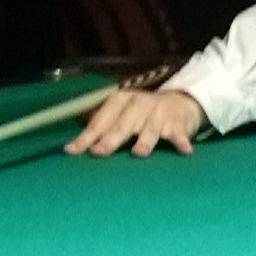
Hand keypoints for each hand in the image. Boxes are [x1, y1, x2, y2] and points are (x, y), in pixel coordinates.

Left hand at [66, 90, 206, 157]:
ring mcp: (159, 113)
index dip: (87, 136)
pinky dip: (181, 142)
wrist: (179, 103)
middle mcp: (138, 104)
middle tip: (99, 151)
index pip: (100, 120)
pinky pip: (179, 134)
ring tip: (139, 153)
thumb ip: (98, 126)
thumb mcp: (119, 114)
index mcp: (120, 101)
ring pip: (150, 128)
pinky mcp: (178, 123)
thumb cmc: (140, 114)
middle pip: (123, 124)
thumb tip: (70, 145)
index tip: (73, 151)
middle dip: (111, 138)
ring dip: (145, 140)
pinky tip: (185, 151)